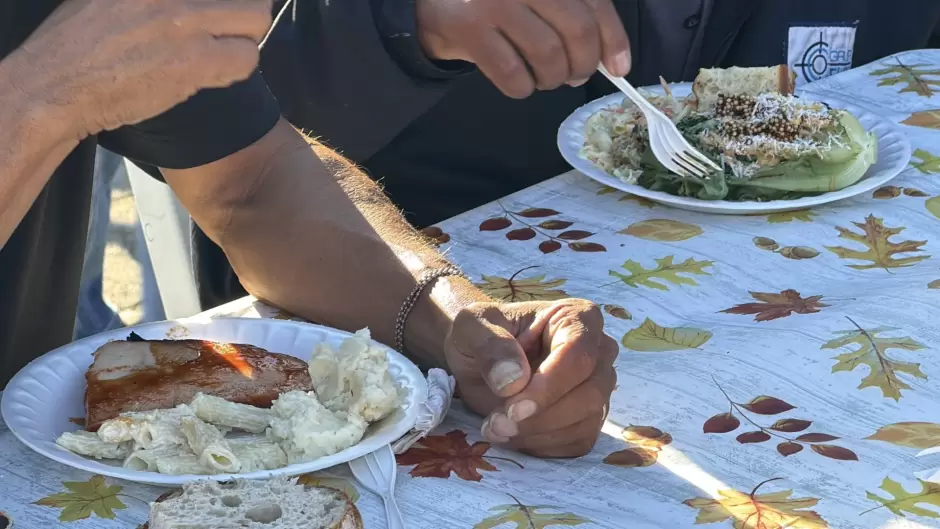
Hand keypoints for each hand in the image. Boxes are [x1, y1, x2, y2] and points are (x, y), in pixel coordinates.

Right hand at [9, 0, 271, 138]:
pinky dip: (237, 68)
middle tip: (233, 27)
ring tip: (224, 52)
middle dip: (246, 13)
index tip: (222, 9)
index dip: (225, 1)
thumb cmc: (76, 43)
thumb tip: (187, 5)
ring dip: (245, 40)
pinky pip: (245, 59)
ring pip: (255, 21)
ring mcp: (185, 21)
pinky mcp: (193, 60)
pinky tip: (215, 72)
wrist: (56, 86)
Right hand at [415, 0, 630, 97]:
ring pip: (547, 55)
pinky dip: (523, 88)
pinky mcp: (468, 28)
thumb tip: (613, 61)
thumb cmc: (498, 3)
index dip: (613, 39)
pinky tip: (521, 84)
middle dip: (584, 64)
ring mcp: (494, 2)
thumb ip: (574, 13)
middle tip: (575, 76)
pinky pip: (512, 74)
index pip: (594, 3)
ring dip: (553, 79)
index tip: (620, 68)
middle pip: (577, 30)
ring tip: (546, 79)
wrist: (434, 2)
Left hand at [445, 299, 617, 456]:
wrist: (479, 358)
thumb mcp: (472, 326)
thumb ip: (491, 346)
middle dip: (540, 417)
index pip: (578, 356)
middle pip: (589, 394)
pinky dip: (543, 446)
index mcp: (577, 317)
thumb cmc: (481, 335)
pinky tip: (514, 435)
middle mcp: (599, 351)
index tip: (513, 408)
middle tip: (496, 425)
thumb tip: (514, 380)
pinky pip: (578, 442)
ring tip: (495, 428)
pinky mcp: (589, 419)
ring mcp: (598, 387)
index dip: (548, 386)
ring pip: (586, 423)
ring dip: (537, 434)